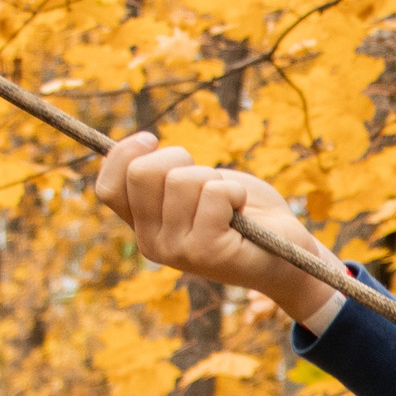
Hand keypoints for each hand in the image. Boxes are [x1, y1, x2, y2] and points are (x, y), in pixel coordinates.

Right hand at [93, 132, 339, 324]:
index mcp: (142, 228)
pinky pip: (214, 193)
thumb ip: (161, 174)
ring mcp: (176, 251)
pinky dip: (235, 191)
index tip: (152, 139)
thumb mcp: (195, 187)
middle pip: (142, 173)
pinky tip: (242, 213)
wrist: (288, 256)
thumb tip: (136, 144)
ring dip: (215, 179)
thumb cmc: (243, 214)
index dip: (124, 154)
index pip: (107, 188)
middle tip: (208, 180)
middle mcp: (152, 245)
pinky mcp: (206, 252)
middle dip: (179, 159)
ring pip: (181, 179)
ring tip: (231, 203)